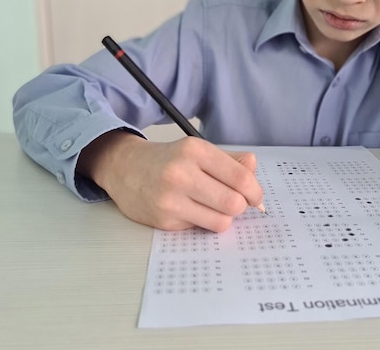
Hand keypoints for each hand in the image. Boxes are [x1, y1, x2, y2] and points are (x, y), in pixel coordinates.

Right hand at [77, 131, 263, 231]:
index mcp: (196, 150)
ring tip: (214, 207)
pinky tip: (191, 210)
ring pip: (221, 221)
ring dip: (224, 217)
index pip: (241, 177)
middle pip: (234, 203)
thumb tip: (254, 170)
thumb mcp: (199, 151)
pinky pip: (200, 228)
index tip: (255, 196)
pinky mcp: (164, 220)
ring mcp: (170, 199)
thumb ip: (231, 161)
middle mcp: (182, 173)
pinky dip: (203, 222)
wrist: (125, 169)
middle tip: (235, 203)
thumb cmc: (169, 160)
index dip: (255, 191)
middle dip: (241, 206)